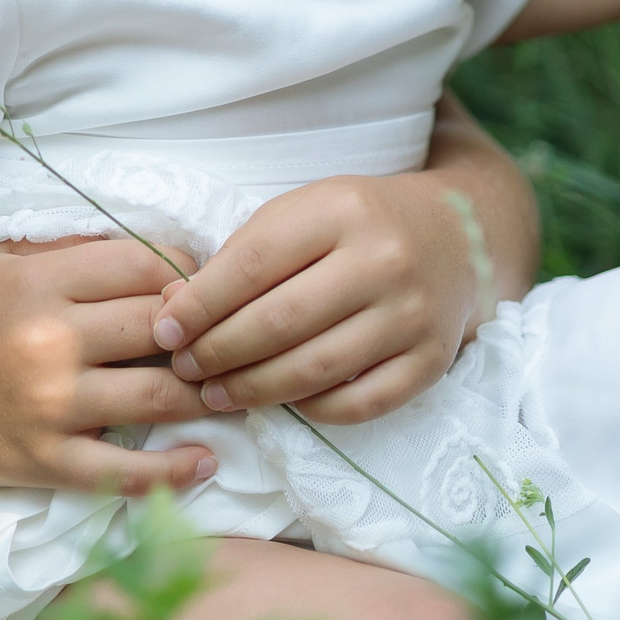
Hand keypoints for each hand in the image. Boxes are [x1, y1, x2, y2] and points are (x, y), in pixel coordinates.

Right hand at [0, 237, 220, 493]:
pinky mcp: (47, 462)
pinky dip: (175, 471)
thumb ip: (61, 248)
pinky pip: (125, 472)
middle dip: (201, 328)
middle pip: (161, 326)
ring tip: (226, 385)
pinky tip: (206, 459)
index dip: (186, 268)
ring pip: (159, 396)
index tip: (199, 280)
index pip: (143, 265)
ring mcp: (51, 407)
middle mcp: (50, 341)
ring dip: (204, 392)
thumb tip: (138, 243)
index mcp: (39, 282)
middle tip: (223, 331)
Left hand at [151, 172, 481, 424]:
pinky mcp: (432, 360)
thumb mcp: (300, 214)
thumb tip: (171, 312)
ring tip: (216, 394)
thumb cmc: (355, 224)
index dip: (200, 305)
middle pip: (279, 322)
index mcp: (341, 208)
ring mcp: (413, 313)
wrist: (455, 234)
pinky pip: (359, 404)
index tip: (163, 331)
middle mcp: (383, 259)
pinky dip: (312, 411)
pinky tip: (282, 404)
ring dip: (252, 390)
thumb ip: (239, 258)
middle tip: (184, 370)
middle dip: (218, 353)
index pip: (253, 264)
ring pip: (315, 369)